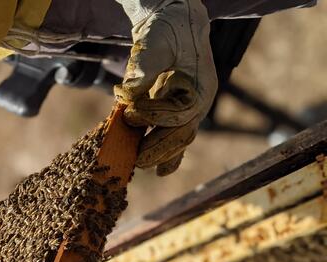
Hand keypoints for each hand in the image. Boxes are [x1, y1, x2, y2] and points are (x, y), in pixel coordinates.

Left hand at [114, 0, 217, 175]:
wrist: (173, 23)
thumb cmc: (166, 31)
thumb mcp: (155, 45)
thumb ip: (143, 69)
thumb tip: (126, 93)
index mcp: (201, 87)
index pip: (178, 113)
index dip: (152, 116)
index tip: (128, 113)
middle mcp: (198, 102)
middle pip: (181, 134)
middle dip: (157, 147)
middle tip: (135, 158)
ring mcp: (189, 109)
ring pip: (177, 141)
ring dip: (158, 154)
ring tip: (138, 164)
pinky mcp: (176, 112)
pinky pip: (174, 138)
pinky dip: (167, 155)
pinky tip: (159, 171)